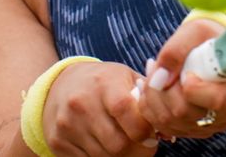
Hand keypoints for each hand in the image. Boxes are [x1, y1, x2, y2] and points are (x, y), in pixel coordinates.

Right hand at [42, 61, 158, 155]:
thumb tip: (168, 126)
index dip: (144, 130)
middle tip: (145, 146)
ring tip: (128, 145)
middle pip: (117, 143)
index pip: (126, 112)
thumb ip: (147, 96)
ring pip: (103, 156)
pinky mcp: (57, 142)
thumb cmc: (103, 82)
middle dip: (137, 150)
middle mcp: (81, 104)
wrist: (61, 85)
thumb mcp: (125, 77)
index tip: (152, 135)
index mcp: (103, 83)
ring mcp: (67, 125)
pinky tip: (106, 145)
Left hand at [138, 18, 225, 139]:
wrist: (210, 49)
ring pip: (172, 122)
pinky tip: (154, 87)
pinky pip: (166, 127)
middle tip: (156, 65)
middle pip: (188, 113)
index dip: (193, 89)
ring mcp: (216, 123)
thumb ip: (177, 50)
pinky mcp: (199, 129)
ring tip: (154, 73)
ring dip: (154, 97)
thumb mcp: (195, 31)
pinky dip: (152, 107)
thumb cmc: (207, 37)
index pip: (218, 100)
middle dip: (164, 89)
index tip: (185, 73)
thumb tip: (160, 78)